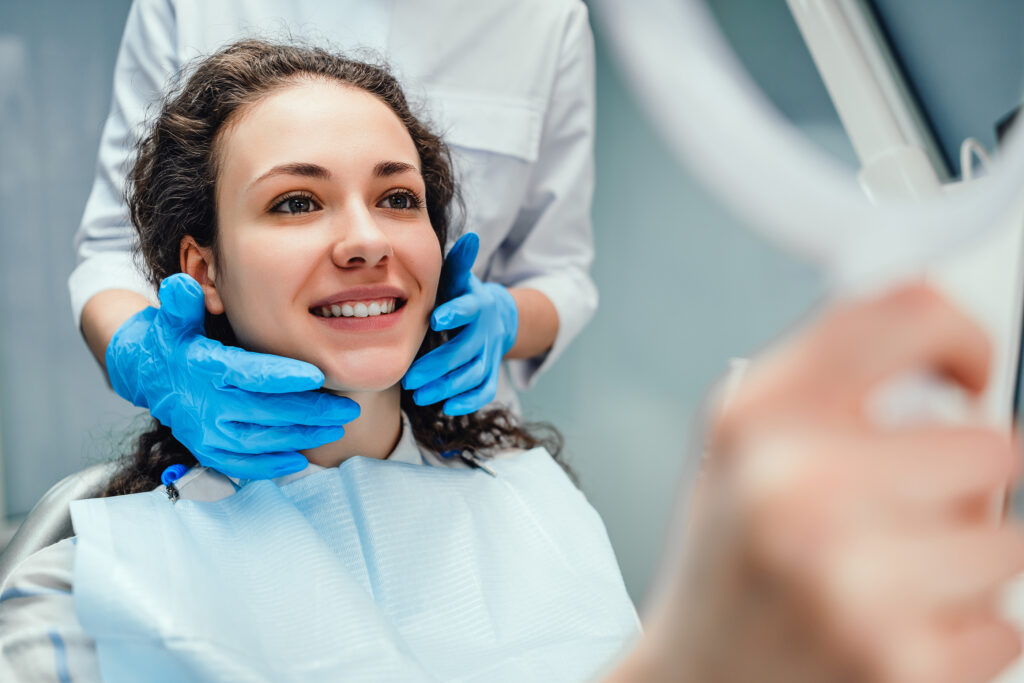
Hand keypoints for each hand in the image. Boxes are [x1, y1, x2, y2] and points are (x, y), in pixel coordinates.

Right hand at [105, 274, 359, 478]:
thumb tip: (183, 285)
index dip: (284, 376)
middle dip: (310, 411)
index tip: (319, 375)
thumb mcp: (175, 318)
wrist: (150, 375)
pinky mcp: (206, 450)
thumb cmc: (176, 340)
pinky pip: (241, 464)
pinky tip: (301, 458)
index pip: (249, 374)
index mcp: (203, 367)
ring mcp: (204, 432)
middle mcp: (204, 403)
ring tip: (336, 427)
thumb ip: (184, 303)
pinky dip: (271, 465)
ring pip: (260, 440)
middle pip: (265, 410)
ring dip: (301, 436)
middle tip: (348, 408)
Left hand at [402, 233, 517, 414]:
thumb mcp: (460, 278)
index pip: (468, 308)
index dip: (455, 313)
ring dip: (448, 387)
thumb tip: (469, 235)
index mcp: (476, 305)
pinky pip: (485, 390)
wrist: (494, 318)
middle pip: (466, 350)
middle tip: (411, 378)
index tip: (435, 320)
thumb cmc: (462, 297)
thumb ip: (459, 262)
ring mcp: (489, 354)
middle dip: (439, 365)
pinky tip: (447, 408)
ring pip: (474, 374)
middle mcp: (485, 331)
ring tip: (420, 395)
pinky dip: (469, 401)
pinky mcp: (490, 373)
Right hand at [639, 285, 1023, 682]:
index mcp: (755, 416)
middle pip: (989, 444)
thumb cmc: (731, 563)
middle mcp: (795, 485)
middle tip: (905, 512)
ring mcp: (848, 576)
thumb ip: (826, 380)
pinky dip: (967, 631)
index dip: (961, 337)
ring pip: (1011, 539)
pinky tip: (893, 630)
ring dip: (972, 562)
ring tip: (893, 578)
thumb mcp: (742, 447)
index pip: (906, 314)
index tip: (969, 375)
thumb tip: (941, 341)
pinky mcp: (897, 659)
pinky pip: (1005, 624)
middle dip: (967, 481)